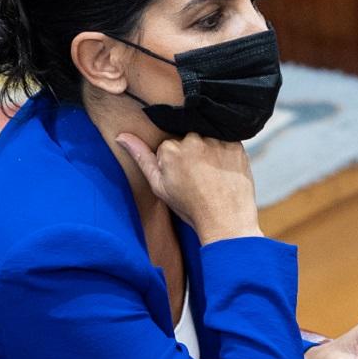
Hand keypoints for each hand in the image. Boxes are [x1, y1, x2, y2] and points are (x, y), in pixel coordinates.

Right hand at [115, 132, 261, 243]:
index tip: (184, 178)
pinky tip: (226, 170)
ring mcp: (216, 141)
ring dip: (210, 151)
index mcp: (170, 149)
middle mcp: (192, 139)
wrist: (225, 221)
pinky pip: (227, 140)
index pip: (169, 146)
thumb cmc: (191, 207)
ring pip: (207, 138)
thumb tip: (122, 136)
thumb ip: (142, 158)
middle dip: (192, 153)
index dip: (176, 163)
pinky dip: (226, 153)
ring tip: (214, 174)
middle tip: (200, 177)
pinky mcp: (236, 145)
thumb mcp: (159, 186)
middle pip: (188, 138)